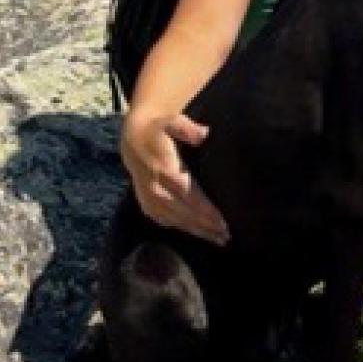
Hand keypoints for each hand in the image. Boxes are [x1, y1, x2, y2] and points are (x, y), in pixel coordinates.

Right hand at [120, 110, 230, 245]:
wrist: (134, 139)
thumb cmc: (160, 129)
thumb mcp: (172, 122)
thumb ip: (187, 128)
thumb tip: (204, 134)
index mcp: (164, 171)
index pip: (189, 195)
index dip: (206, 210)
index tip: (223, 221)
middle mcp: (156, 190)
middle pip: (184, 213)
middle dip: (206, 226)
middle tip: (228, 235)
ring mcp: (150, 201)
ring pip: (177, 221)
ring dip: (198, 232)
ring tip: (220, 239)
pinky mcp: (148, 207)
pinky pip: (168, 222)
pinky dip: (185, 230)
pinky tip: (201, 234)